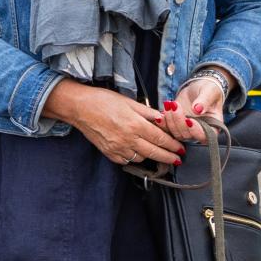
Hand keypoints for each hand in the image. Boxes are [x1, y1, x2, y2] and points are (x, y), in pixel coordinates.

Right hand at [44, 79, 183, 166]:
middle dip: (168, 157)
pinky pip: (128, 160)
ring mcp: (118, 148)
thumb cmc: (103, 101)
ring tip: (158, 153)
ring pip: (142, 158)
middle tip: (177, 159)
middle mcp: (128, 139)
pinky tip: (138, 151)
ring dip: (152, 156)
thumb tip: (164, 119)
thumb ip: (148, 112)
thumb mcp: (129, 102)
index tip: (181, 149)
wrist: (79, 108)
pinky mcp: (109, 154)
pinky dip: (135, 157)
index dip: (173, 145)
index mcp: (135, 124)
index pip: (160, 139)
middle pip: (154, 152)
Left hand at [157, 74, 231, 145]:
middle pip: (187, 135)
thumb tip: (198, 108)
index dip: (196, 131)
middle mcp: (199, 132)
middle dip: (179, 121)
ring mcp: (186, 130)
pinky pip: (167, 129)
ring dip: (169, 121)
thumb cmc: (209, 90)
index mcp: (213, 127)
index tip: (189, 120)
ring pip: (175, 133)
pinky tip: (160, 114)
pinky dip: (162, 123)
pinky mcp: (176, 126)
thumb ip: (205, 100)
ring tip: (168, 105)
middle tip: (175, 106)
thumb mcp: (210, 92)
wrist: (198, 88)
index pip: (205, 135)